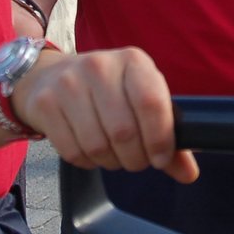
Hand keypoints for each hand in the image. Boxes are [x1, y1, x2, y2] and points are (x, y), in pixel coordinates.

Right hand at [15, 46, 199, 184]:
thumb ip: (165, 134)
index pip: (151, 103)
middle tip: (136, 160)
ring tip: (114, 154)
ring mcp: (69, 83)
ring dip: (111, 162)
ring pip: (98, 146)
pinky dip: (87, 162)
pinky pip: (73, 152)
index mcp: (132, 61)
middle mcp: (99, 66)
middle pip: (124, 132)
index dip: (160, 139)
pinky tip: (90, 151)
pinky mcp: (46, 104)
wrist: (49, 77)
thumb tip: (188, 172)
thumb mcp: (139, 99)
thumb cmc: (106, 90)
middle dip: (135, 158)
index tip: (161, 158)